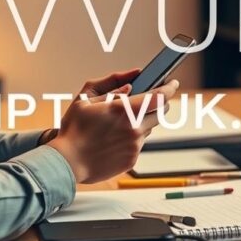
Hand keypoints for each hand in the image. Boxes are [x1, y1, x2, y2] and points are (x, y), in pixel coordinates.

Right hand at [48, 69, 179, 182]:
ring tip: (120, 122)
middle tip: (148, 100)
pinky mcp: (132, 159)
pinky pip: (139, 143)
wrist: (67, 162)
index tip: (173, 83)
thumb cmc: (74, 129)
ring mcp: (134, 145)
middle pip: (160, 113)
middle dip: (158, 104)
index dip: (169, 88)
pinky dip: (133, 137)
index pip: (158, 97)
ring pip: (149, 128)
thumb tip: (133, 77)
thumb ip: (111, 83)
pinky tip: (115, 138)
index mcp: (123, 110)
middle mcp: (133, 128)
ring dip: (143, 121)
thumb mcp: (86, 97)